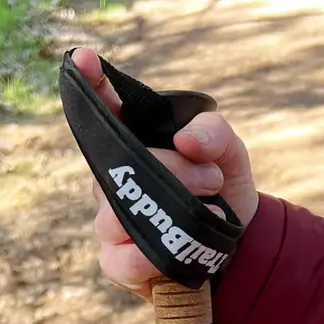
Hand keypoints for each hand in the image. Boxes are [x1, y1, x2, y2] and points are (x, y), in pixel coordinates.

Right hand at [72, 48, 259, 298]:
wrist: (239, 249)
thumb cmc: (222, 193)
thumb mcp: (229, 154)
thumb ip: (213, 134)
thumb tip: (185, 141)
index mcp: (135, 145)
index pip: (105, 111)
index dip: (92, 85)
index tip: (84, 59)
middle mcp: (114, 180)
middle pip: (120, 166)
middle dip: (170, 168)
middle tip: (211, 177)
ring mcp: (110, 223)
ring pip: (117, 213)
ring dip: (169, 210)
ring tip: (208, 209)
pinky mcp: (116, 263)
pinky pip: (119, 259)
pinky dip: (148, 256)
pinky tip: (173, 250)